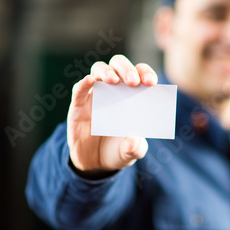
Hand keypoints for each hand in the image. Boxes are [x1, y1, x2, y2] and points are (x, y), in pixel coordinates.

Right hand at [67, 55, 157, 172]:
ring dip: (106, 72)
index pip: (140, 74)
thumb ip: (135, 148)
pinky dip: (83, 83)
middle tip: (133, 81)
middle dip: (126, 69)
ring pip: (98, 71)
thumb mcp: (131, 152)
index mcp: (133, 95)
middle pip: (118, 65)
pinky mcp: (79, 105)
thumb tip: (132, 142)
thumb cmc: (119, 149)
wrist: (96, 163)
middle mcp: (114, 90)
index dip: (146, 74)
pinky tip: (89, 80)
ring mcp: (95, 95)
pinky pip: (79, 90)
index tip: (151, 83)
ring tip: (113, 80)